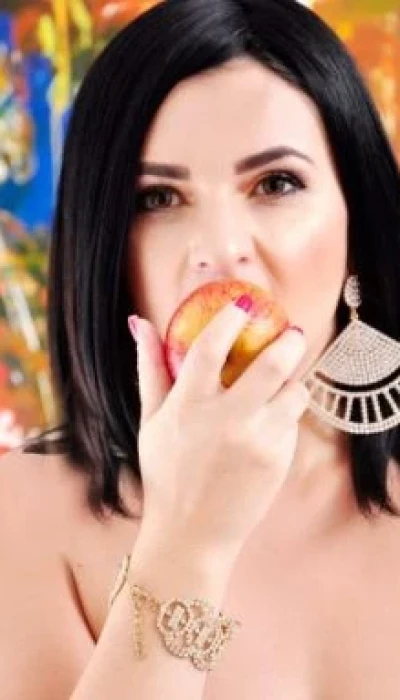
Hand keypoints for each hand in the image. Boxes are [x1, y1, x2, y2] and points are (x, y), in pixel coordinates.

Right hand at [129, 299, 308, 560]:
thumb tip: (139, 323)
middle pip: (272, 364)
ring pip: (294, 393)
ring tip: (283, 382)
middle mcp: (227, 420)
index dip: (231, 318)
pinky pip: (292, 424)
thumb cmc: (166, 473)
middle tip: (291, 331)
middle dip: (288, 341)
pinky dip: (286, 415)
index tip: (246, 302)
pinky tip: (270, 423)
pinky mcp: (278, 461)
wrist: (191, 533)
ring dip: (293, 381)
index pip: (211, 346)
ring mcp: (257, 442)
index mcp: (189, 405)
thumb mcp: (151, 420)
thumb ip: (149, 369)